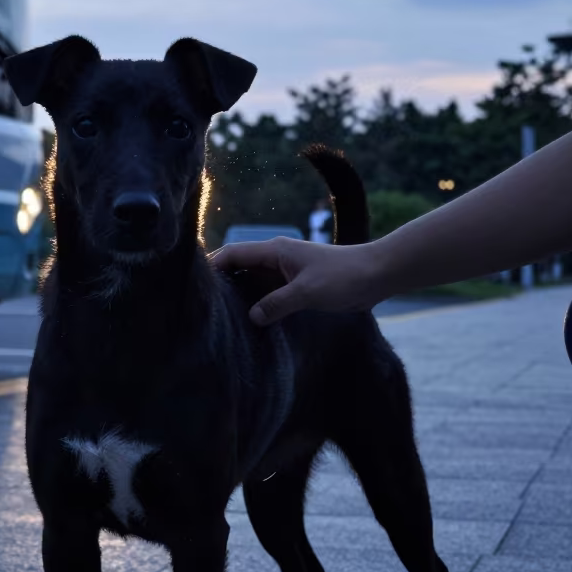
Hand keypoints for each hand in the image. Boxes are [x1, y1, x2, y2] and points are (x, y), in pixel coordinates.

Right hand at [210, 237, 384, 322]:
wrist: (376, 275)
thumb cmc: (344, 277)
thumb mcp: (307, 292)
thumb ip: (277, 304)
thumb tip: (252, 317)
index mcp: (274, 251)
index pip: (233, 254)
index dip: (212, 267)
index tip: (194, 285)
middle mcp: (276, 258)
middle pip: (238, 267)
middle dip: (222, 283)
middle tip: (203, 306)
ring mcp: (285, 272)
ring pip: (252, 282)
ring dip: (240, 296)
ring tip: (220, 316)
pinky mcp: (296, 285)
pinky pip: (268, 293)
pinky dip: (258, 304)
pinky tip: (250, 321)